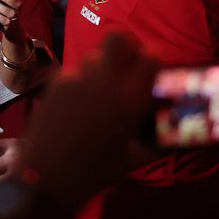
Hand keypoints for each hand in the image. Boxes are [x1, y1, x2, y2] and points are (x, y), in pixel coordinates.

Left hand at [0, 0, 24, 38]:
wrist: (10, 30)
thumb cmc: (6, 14)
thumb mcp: (3, 3)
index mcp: (17, 2)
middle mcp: (18, 10)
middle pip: (17, 3)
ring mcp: (15, 18)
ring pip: (11, 12)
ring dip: (1, 7)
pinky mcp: (10, 25)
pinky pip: (5, 21)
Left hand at [21, 33, 157, 208]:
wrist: (46, 179)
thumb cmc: (96, 174)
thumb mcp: (135, 158)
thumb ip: (155, 139)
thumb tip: (171, 125)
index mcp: (130, 99)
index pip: (153, 56)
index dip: (155, 60)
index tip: (152, 72)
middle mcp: (105, 81)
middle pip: (118, 38)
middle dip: (126, 47)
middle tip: (127, 66)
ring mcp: (76, 79)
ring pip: (94, 56)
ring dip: (101, 69)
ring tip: (99, 93)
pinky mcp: (55, 84)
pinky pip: (73, 72)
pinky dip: (79, 83)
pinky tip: (77, 105)